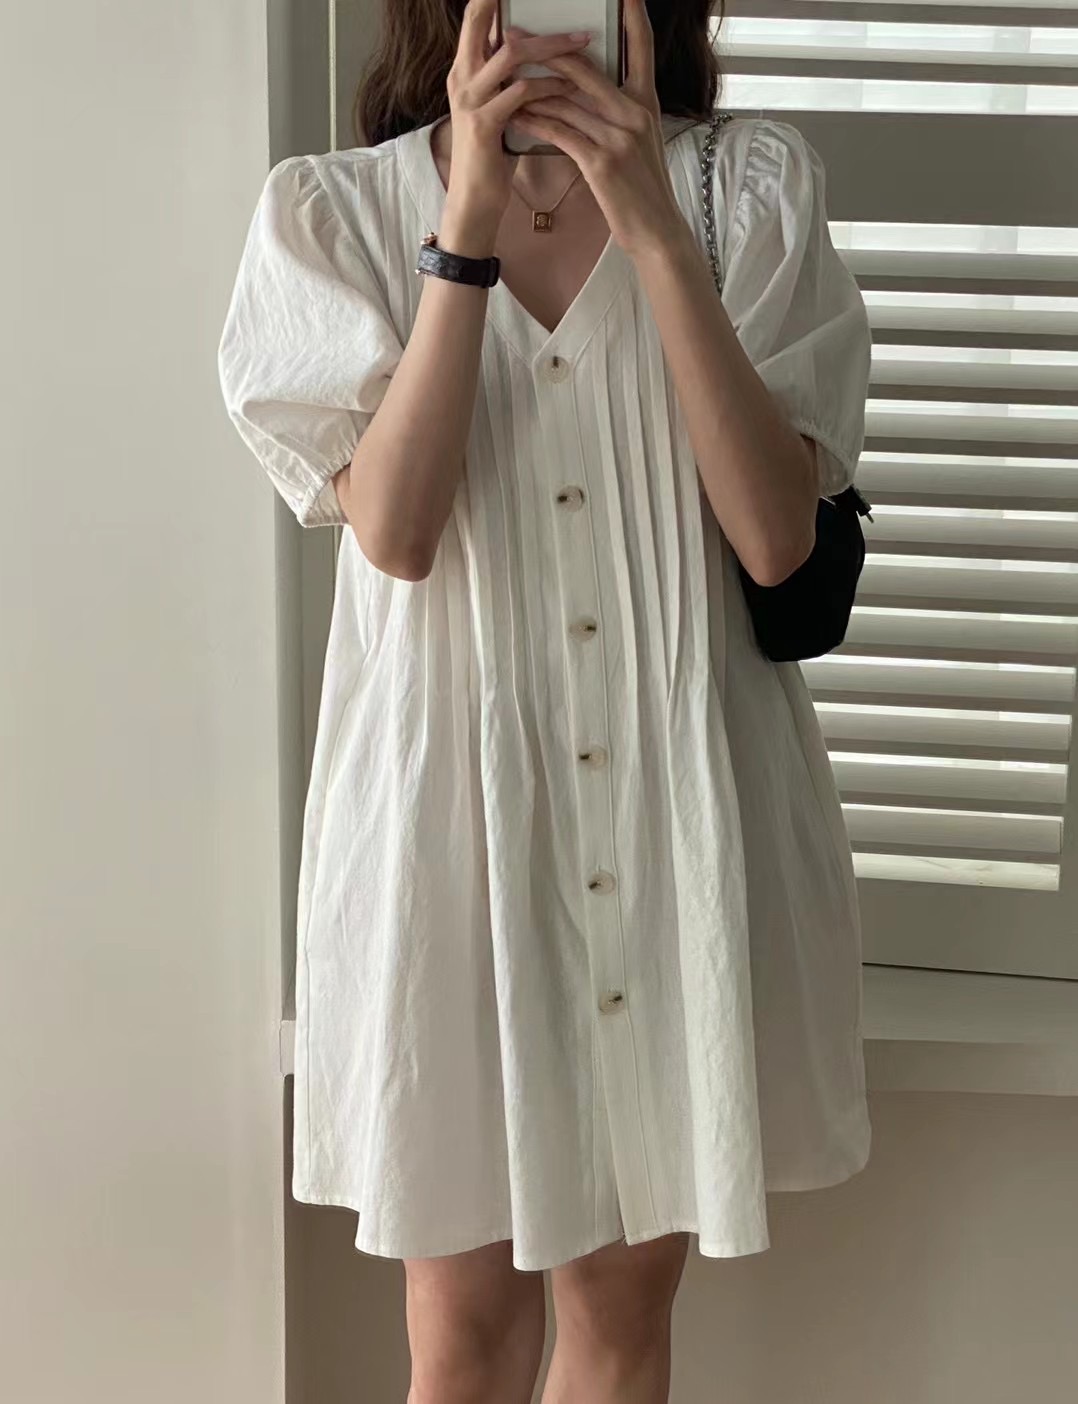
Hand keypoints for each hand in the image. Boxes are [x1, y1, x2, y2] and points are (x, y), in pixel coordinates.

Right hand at [441, 0, 591, 245]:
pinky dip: (550, 88)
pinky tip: (572, 87)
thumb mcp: (495, 110)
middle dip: (514, 7)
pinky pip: (522, 94)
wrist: (473, 202)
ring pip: (511, 55)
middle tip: (559, 5)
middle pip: (481, 20)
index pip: (474, 18)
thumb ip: (507, 82)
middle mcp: (461, 77)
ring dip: (551, 47)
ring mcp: (470, 99)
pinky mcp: (483, 124)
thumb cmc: (490, 157)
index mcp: (464, 70)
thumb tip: (536, 58)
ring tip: (582, 42)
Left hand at [508, 0, 687, 257]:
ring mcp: (619, 137)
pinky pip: (561, 133)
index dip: (633, 18)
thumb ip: (620, 115)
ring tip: (505, 75)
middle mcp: (635, 113)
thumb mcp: (641, 144)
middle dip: (547, 49)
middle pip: (586, 69)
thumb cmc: (644, 190)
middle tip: (516, 34)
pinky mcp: (601, 163)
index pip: (641, 48)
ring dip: (532, 88)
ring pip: (566, 100)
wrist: (657, 233)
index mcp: (647, 104)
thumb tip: (589, 95)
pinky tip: (519, 115)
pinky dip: (537, 123)